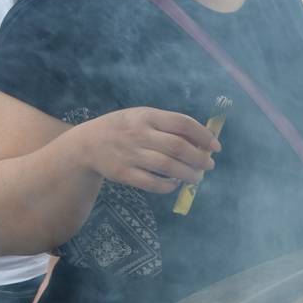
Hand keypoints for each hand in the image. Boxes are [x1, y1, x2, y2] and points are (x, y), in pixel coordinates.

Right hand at [75, 107, 220, 193]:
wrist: (86, 144)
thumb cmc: (124, 128)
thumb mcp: (143, 117)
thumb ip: (169, 125)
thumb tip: (202, 140)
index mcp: (147, 116)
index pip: (182, 123)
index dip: (203, 135)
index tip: (216, 147)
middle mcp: (138, 134)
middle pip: (177, 147)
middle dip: (199, 158)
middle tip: (209, 165)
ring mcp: (130, 154)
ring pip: (168, 167)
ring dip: (188, 174)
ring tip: (197, 177)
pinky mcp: (123, 174)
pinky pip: (152, 183)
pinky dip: (169, 186)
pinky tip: (175, 184)